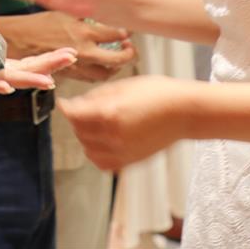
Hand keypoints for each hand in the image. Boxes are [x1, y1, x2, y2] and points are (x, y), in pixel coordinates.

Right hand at [0, 10, 134, 81]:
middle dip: (128, 55)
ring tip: (117, 60)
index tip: (128, 31)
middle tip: (129, 49)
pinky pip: (89, 77)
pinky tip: (98, 66)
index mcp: (83, 33)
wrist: (17, 41)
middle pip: (116, 60)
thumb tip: (99, 13)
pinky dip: (98, 73)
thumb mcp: (63, 13)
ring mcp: (76, 66)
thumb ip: (83, 17)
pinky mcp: (68, 75)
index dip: (125, 33)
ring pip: (104, 74)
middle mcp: (82, 52)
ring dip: (114, 68)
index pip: (115, 35)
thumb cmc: (37, 24)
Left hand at [0, 47, 78, 98]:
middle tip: (70, 59)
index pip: (33, 62)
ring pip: (12, 79)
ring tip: (48, 81)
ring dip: (30, 80)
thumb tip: (18, 40)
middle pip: (28, 69)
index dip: (52, 59)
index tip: (72, 54)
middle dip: (50, 66)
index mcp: (5, 67)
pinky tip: (6, 87)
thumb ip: (1, 51)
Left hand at [58, 75, 194, 170]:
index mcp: (111, 113)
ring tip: (93, 124)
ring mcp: (122, 152)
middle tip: (82, 109)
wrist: (185, 112)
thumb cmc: (159, 93)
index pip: (75, 114)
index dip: (66, 107)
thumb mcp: (124, 85)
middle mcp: (114, 136)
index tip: (64, 102)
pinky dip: (96, 154)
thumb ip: (97, 96)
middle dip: (76, 120)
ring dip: (85, 137)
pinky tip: (102, 141)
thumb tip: (77, 102)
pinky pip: (102, 163)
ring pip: (88, 150)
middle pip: (79, 132)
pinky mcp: (130, 161)